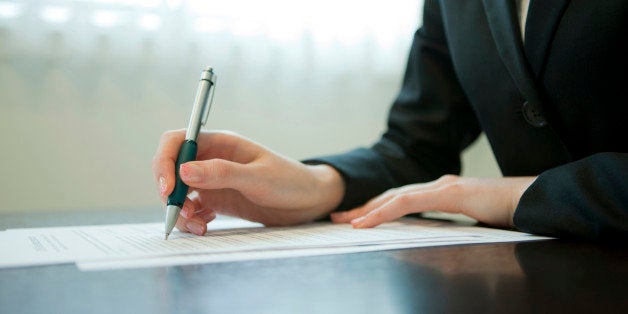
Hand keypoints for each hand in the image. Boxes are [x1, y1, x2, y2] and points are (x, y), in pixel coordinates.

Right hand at [152, 130, 344, 234]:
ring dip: (180, 210)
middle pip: (172, 169)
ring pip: (179, 192)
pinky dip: (192, 219)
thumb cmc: (290, 181)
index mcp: (221, 143)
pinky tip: (205, 226)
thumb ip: (222, 173)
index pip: (177, 142)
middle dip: (170, 192)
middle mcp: (212, 159)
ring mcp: (213, 180)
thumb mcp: (258, 177)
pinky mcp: (217, 199)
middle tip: (181, 213)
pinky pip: (192, 208)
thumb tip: (184, 171)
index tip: (168, 189)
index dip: (165, 162)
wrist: (309, 201)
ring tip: (197, 226)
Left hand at [331, 175, 535, 228]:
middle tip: (339, 218)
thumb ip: (453, 228)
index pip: (402, 200)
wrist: (535, 202)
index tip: (357, 220)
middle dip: (365, 207)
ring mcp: (443, 187)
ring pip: (395, 197)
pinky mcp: (449, 193)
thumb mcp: (473, 226)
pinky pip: (408, 203)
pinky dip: (384, 211)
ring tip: (346, 221)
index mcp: (443, 193)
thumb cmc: (509, 214)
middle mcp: (438, 186)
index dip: (378, 209)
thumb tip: (440, 246)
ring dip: (368, 209)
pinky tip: (367, 221)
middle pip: (392, 196)